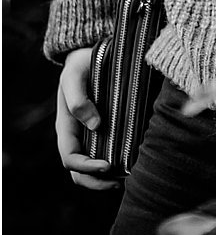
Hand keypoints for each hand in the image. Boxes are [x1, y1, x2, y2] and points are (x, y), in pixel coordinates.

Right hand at [57, 45, 115, 189]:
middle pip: (78, 170)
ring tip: (126, 177)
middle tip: (119, 181)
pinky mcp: (105, 127)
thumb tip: (95, 125)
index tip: (108, 165)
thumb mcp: (75, 76)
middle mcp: (76, 133)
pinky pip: (106, 150)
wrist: (91, 52)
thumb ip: (79, 100)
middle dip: (95, 181)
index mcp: (65, 126)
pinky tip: (131, 161)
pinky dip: (115, 161)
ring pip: (91, 165)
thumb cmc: (81, 63)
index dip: (86, 167)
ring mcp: (89, 132)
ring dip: (105, 177)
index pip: (70, 158)